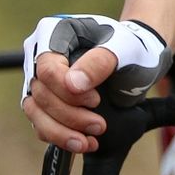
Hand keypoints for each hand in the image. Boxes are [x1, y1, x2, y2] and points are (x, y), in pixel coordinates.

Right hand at [19, 15, 168, 152]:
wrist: (138, 59)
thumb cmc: (131, 47)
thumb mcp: (124, 48)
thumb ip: (99, 63)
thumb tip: (71, 85)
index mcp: (54, 32)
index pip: (47, 69)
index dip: (67, 92)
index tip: (95, 101)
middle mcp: (40, 55)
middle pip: (40, 94)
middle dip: (69, 116)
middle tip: (99, 126)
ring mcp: (40, 79)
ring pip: (36, 112)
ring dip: (60, 132)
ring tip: (88, 142)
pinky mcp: (45, 101)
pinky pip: (42, 123)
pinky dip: (60, 137)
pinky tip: (85, 142)